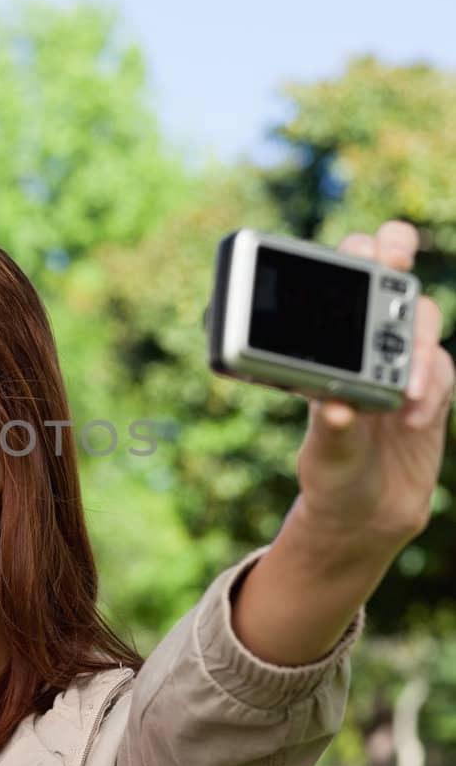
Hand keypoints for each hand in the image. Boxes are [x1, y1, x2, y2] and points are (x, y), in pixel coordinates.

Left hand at [294, 219, 453, 559]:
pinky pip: (441, 368)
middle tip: (393, 267)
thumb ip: (332, 427)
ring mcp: (404, 361)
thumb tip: (339, 406)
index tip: (365, 252)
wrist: (368, 512)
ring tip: (401, 390)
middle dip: (395, 257)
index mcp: (329, 343)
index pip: (344, 279)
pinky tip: (413, 416)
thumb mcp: (323, 451)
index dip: (359, 253)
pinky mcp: (433, 387)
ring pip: (422, 318)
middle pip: (392, 275)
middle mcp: (367, 342)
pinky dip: (430, 389)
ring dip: (413, 344)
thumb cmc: (333, 470)